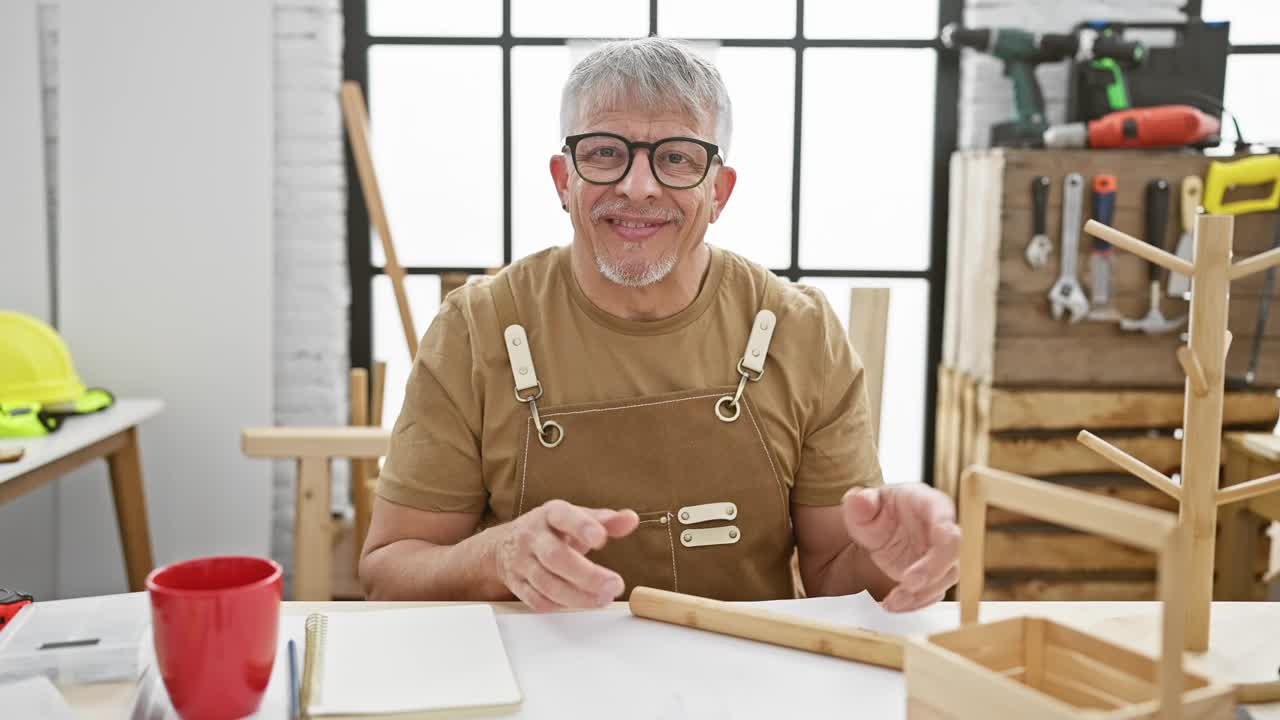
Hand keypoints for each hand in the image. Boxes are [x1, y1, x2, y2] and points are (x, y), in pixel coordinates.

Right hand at [494, 499, 638, 611]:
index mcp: (550, 514)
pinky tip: (581, 603)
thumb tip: (631, 519)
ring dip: (578, 596)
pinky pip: (537, 600)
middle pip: (555, 556)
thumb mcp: (577, 517)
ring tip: (605, 598)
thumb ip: (606, 521)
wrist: (506, 544)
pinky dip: (560, 606)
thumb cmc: (551, 530)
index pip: (563, 516)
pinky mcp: (517, 584)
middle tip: (614, 584)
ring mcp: (522, 562)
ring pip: (546, 583)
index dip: (581, 527)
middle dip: (586, 575)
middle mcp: (532, 536)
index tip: (601, 538)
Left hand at [841, 485, 959, 612]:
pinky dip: (916, 602)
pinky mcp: (935, 575)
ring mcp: (940, 554)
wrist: (875, 527)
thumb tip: (857, 498)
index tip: (931, 548)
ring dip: (922, 593)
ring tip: (892, 601)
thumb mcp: (861, 504)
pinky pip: (934, 592)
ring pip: (946, 576)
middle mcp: (941, 528)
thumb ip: (860, 502)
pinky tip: (894, 605)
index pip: (944, 516)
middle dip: (933, 570)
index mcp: (927, 502)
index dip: (942, 535)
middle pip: (952, 551)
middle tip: (907, 584)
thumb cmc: (875, 510)